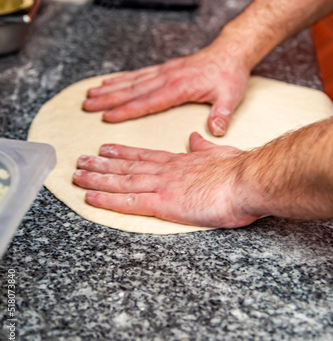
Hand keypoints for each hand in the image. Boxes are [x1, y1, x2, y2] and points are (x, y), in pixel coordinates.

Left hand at [73, 132, 260, 228]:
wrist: (246, 180)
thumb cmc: (239, 170)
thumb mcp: (220, 152)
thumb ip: (204, 147)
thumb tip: (194, 138)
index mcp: (180, 161)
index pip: (144, 156)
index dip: (123, 153)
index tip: (106, 148)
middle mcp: (165, 171)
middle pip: (127, 167)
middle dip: (102, 164)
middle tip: (82, 160)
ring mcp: (162, 186)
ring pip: (122, 181)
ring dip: (98, 178)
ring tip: (78, 174)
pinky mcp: (164, 203)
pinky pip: (128, 201)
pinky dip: (107, 199)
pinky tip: (91, 196)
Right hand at [83, 43, 249, 136]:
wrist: (231, 52)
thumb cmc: (230, 75)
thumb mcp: (231, 95)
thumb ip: (221, 113)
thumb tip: (216, 131)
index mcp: (180, 87)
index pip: (148, 101)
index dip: (127, 110)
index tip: (108, 117)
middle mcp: (167, 77)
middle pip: (133, 90)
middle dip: (108, 99)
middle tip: (87, 106)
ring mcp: (164, 72)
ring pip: (132, 81)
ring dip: (110, 88)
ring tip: (90, 95)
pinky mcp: (165, 69)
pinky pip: (138, 74)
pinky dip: (121, 79)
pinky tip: (109, 83)